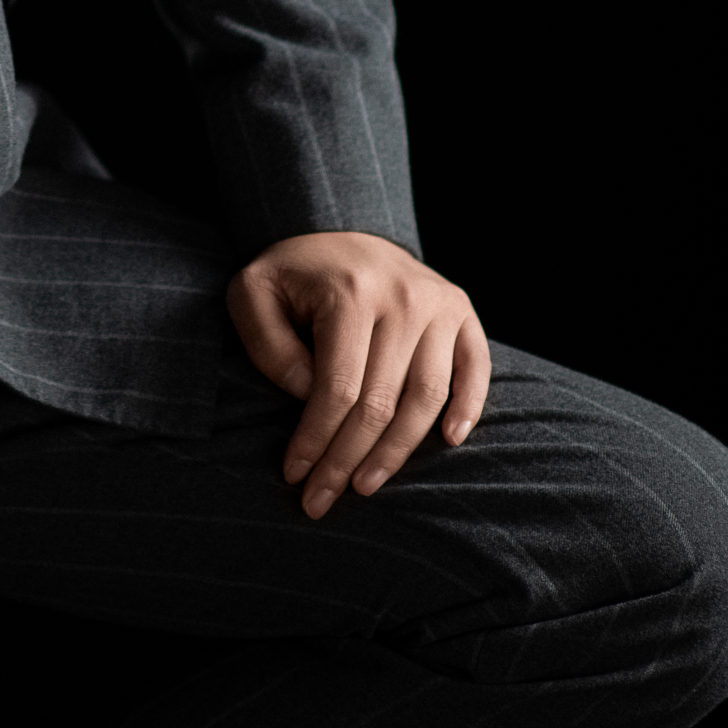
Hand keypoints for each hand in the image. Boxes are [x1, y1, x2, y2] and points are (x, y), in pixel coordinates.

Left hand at [226, 230, 491, 519]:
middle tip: (320, 500)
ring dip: (397, 452)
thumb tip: (308, 395)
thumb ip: (266, 344)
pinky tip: (448, 442)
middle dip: (347, 461)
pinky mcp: (461, 311)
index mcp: (350, 294)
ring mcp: (438, 304)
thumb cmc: (292, 272)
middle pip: (380, 403)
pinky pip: (475, 369)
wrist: (342, 228)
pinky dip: (468, 408)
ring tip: (366, 486)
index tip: (293, 473)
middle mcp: (403, 298)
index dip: (315, 440)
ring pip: (426, 398)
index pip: (337, 389)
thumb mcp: (252, 292)